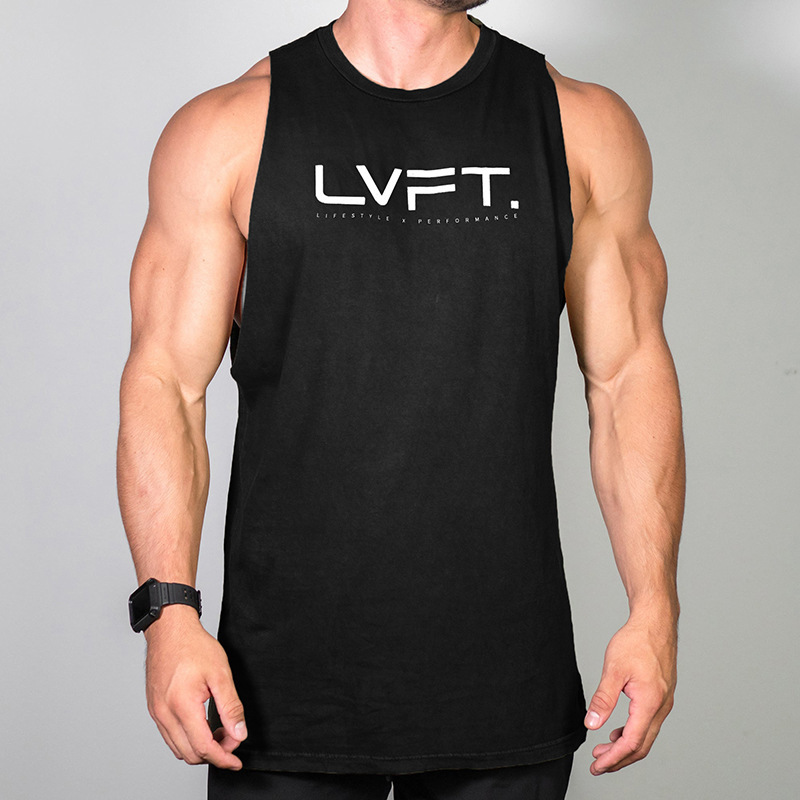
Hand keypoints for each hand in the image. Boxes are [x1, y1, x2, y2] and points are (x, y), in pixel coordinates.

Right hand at [144, 604, 247, 769]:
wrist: (169, 630)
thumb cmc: (193, 646)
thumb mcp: (220, 673)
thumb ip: (231, 706)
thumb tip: (239, 733)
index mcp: (182, 706)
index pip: (204, 747)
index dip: (223, 758)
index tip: (236, 761)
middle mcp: (165, 714)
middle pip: (189, 754)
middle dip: (213, 754)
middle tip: (231, 740)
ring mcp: (157, 712)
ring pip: (178, 748)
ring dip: (200, 748)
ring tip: (219, 731)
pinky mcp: (154, 709)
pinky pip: (170, 736)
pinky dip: (187, 739)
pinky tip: (203, 725)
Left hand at [583, 608, 677, 774]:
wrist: (655, 622)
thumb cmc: (637, 641)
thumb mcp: (614, 669)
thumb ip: (603, 699)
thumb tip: (591, 724)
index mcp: (650, 703)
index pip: (632, 743)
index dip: (614, 759)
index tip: (597, 766)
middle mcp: (661, 707)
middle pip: (641, 746)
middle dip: (619, 760)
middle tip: (597, 765)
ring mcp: (663, 702)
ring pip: (646, 736)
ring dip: (625, 747)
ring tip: (603, 750)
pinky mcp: (661, 696)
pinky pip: (648, 724)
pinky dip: (632, 733)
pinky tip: (617, 731)